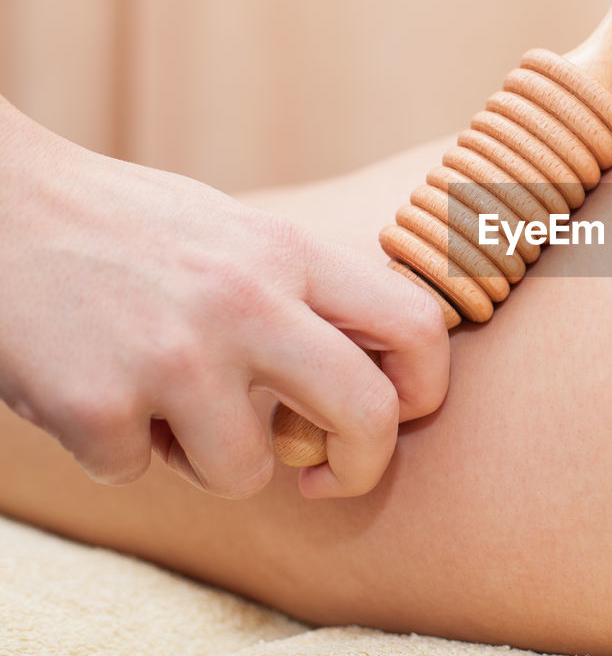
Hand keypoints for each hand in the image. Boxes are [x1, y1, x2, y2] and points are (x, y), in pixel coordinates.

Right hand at [0, 100, 448, 498]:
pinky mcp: (97, 404)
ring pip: (246, 473)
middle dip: (361, 466)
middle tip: (326, 477)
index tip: (397, 415)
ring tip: (164, 401)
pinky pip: (137, 470)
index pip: (416, 324)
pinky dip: (117, 447)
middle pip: (369, 413)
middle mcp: (245, 301)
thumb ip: (304, 297)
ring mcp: (173, 355)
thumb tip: (370, 383)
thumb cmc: (128, 228)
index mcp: (288, 253)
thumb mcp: (237, 234)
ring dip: (208, 459)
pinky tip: (92, 385)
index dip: (425, 388)